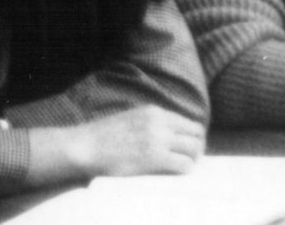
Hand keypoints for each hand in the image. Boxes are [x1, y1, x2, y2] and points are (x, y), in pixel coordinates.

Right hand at [70, 105, 204, 177]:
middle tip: (190, 159)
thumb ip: (151, 122)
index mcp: (154, 111)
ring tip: (184, 167)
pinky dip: (185, 169)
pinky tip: (177, 173)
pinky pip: (183, 164)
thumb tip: (168, 134)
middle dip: (197, 148)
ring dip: (193, 159)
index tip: (188, 148)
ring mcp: (158, 139)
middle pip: (196, 133)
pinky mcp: (155, 157)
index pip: (188, 122)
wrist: (87, 145)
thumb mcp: (132, 118)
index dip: (192, 137)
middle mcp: (160, 122)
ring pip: (194, 148)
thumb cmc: (105, 136)